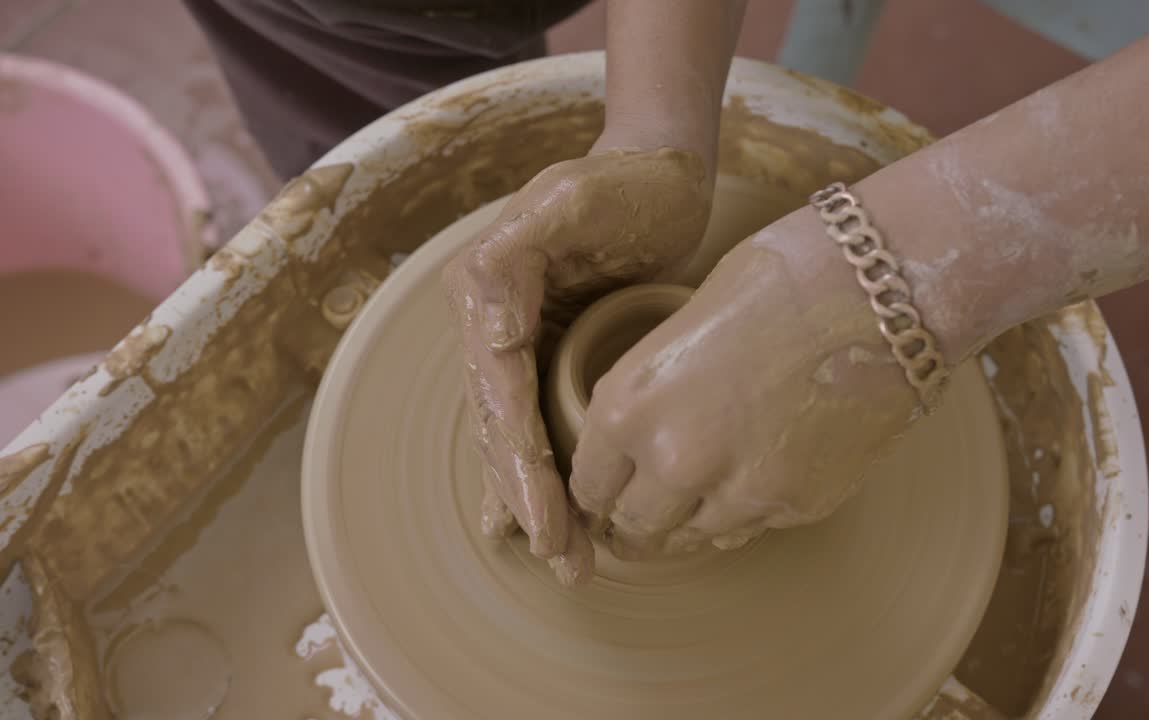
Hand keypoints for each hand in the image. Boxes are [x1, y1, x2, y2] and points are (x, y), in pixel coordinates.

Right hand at [444, 145, 712, 583]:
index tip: (546, 521)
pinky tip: (546, 524)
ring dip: (535, 501)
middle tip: (562, 563)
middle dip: (528, 500)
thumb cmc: (628, 177)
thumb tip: (487, 327)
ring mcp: (520, 340)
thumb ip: (523, 248)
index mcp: (485, 289)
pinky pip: (542, 424)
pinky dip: (545, 475)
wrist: (662, 168)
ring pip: (518, 437)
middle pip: (501, 428)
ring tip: (563, 563)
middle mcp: (491, 320)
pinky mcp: (554, 352)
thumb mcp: (576, 195)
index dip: (518, 463)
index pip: (498, 395)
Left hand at [568, 208, 926, 557]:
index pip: (588, 486)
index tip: (608, 492)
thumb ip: (652, 394)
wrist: (881, 286)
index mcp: (629, 405)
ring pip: (694, 538)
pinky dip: (752, 508)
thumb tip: (640, 435)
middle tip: (646, 511)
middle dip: (636, 520)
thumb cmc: (780, 277)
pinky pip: (755, 525)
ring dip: (692, 520)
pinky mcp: (801, 505)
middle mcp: (675, 460)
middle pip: (634, 528)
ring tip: (707, 488)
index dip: (597, 490)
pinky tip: (766, 465)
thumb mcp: (684, 324)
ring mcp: (742, 491)